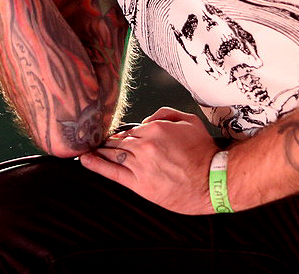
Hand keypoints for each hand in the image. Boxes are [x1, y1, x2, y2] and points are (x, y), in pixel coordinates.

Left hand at [79, 106, 218, 214]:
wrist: (212, 181)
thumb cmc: (203, 152)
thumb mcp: (189, 121)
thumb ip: (164, 113)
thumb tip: (145, 120)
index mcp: (155, 129)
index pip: (131, 129)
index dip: (125, 133)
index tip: (119, 136)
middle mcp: (145, 146)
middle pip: (118, 141)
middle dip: (109, 141)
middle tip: (97, 141)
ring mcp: (140, 166)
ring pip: (113, 154)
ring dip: (100, 151)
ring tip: (87, 149)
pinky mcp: (139, 184)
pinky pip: (112, 172)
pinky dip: (97, 165)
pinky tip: (85, 160)